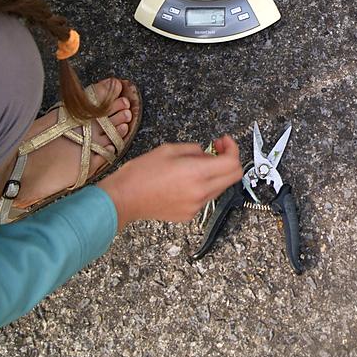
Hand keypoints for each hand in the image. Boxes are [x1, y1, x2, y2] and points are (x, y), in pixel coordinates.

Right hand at [98, 135, 241, 229]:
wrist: (124, 199)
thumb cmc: (140, 174)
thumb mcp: (168, 149)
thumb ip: (194, 150)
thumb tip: (207, 152)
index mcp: (197, 174)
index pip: (232, 163)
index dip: (232, 148)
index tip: (223, 142)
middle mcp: (200, 192)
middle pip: (233, 177)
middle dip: (228, 160)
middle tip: (217, 150)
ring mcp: (196, 206)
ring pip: (220, 187)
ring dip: (215, 174)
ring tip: (194, 166)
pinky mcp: (189, 214)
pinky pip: (205, 198)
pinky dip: (202, 187)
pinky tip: (184, 181)